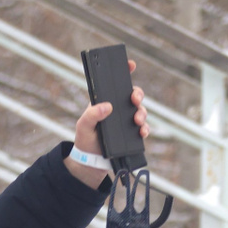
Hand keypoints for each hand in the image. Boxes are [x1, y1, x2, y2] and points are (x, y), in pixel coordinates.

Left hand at [65, 58, 149, 185]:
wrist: (91, 162)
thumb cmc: (85, 140)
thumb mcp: (83, 125)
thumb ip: (92, 114)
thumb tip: (107, 106)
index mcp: (105, 102)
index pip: (115, 84)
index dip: (124, 71)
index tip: (130, 64)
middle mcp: (118, 109)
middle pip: (133, 95)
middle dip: (137, 94)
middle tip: (134, 99)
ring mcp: (126, 122)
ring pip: (141, 111)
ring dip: (142, 113)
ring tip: (136, 120)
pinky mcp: (132, 135)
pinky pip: (143, 128)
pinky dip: (145, 129)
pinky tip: (142, 132)